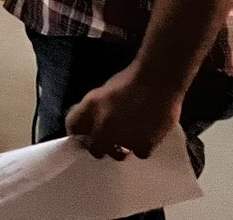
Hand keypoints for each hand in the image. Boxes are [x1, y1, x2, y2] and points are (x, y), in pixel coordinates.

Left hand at [65, 67, 182, 160]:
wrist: (159, 79)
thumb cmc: (133, 79)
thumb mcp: (105, 91)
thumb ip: (95, 109)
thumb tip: (92, 123)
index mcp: (90, 106)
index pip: (73, 126)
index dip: (78, 133)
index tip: (85, 137)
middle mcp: (103, 125)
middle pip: (94, 149)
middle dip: (101, 147)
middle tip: (110, 142)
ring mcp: (123, 137)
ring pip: (117, 154)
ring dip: (122, 148)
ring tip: (131, 136)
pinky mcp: (143, 144)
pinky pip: (139, 153)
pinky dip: (143, 146)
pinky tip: (147, 135)